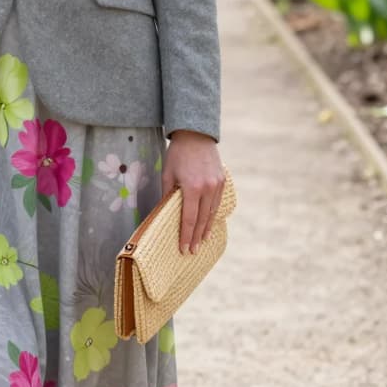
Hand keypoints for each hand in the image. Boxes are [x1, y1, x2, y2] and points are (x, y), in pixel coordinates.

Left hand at [161, 130, 225, 254]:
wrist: (196, 135)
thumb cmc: (177, 154)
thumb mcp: (167, 174)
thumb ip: (167, 195)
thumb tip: (164, 214)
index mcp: (192, 188)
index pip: (188, 218)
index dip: (186, 236)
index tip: (183, 248)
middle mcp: (207, 188)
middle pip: (201, 219)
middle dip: (196, 237)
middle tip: (192, 251)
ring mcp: (217, 185)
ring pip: (212, 213)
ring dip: (206, 228)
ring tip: (201, 242)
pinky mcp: (222, 181)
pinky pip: (217, 203)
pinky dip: (212, 215)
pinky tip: (208, 224)